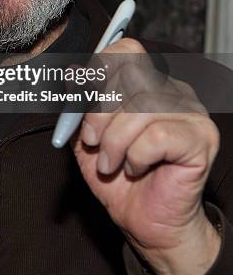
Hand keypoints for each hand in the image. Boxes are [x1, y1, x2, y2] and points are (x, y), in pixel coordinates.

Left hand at [71, 38, 220, 274]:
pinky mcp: (201, 138)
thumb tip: (73, 74)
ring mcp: (191, 112)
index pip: (126, 51)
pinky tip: (135, 168)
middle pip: (129, 75)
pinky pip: (156, 136)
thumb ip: (80, 105)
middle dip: (99, 113)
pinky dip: (136, 156)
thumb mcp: (87, 137)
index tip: (80, 95)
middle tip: (92, 142)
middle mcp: (173, 91)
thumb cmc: (119, 179)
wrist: (147, 223)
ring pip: (140, 108)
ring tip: (110, 164)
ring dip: (114, 142)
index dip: (99, 69)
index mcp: (147, 84)